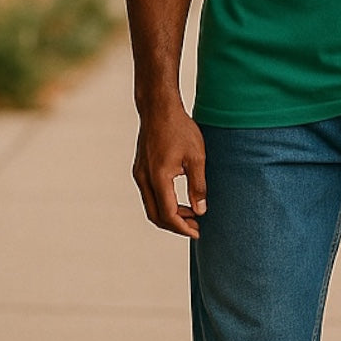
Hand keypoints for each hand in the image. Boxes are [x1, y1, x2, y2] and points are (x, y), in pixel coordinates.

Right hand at [132, 106, 207, 238]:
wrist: (158, 108)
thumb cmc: (180, 129)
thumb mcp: (197, 157)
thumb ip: (198, 185)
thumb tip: (200, 210)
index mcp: (158, 177)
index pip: (168, 214)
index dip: (183, 227)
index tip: (197, 232)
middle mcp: (144, 178)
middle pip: (156, 215)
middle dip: (175, 225)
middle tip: (196, 226)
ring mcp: (139, 174)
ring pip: (151, 206)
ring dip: (169, 215)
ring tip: (191, 214)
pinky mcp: (140, 169)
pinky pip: (149, 195)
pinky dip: (163, 203)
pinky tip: (179, 200)